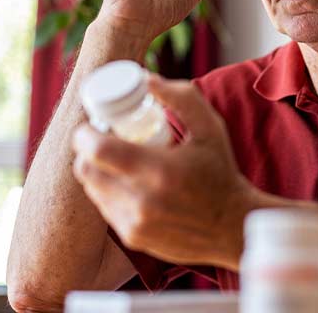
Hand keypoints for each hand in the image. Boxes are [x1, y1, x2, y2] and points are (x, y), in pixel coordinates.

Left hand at [71, 74, 250, 266]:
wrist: (233, 225)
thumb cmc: (221, 172)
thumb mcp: (210, 128)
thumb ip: (182, 98)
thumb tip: (146, 79)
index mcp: (158, 170)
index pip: (96, 150)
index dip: (85, 134)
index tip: (94, 125)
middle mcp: (141, 201)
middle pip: (86, 170)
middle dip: (87, 151)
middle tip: (104, 138)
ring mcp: (134, 223)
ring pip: (93, 190)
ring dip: (98, 171)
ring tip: (119, 159)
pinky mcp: (133, 238)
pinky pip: (106, 208)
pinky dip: (111, 192)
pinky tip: (131, 183)